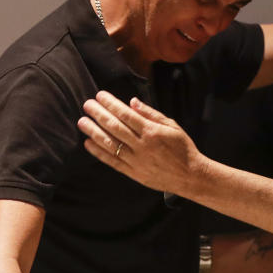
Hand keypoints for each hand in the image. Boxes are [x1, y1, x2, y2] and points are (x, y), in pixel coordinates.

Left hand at [78, 91, 203, 195]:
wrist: (190, 176)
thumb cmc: (182, 148)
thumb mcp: (172, 126)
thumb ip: (151, 114)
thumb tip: (132, 102)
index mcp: (152, 132)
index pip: (126, 114)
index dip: (111, 104)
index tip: (100, 96)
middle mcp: (142, 146)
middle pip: (115, 127)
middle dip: (99, 114)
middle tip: (87, 104)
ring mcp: (137, 161)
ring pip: (111, 144)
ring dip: (94, 132)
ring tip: (82, 122)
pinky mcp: (134, 173)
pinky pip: (113, 162)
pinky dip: (99, 153)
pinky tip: (88, 143)